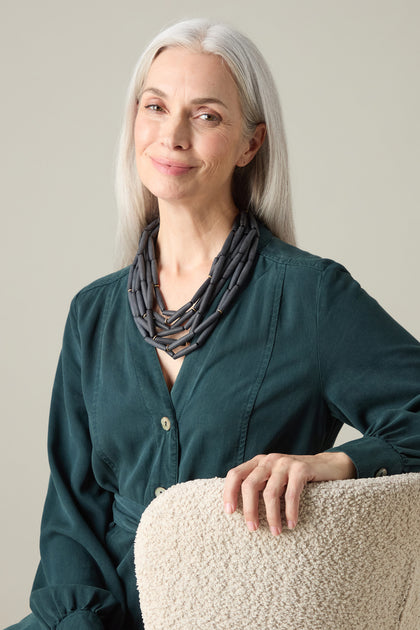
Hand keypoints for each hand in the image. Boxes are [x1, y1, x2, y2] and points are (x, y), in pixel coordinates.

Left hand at [223, 452, 355, 534]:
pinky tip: (292, 524)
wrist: (327, 467)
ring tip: (275, 532)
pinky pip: (291, 494)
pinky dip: (290, 512)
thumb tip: (237, 510)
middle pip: (249, 485)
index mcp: (258, 462)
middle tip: (253, 528)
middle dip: (249, 509)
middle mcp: (269, 460)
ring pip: (270, 492)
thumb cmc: (296, 479)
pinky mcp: (301, 469)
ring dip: (271, 516)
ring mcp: (285, 462)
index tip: (229, 513)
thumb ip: (258, 486)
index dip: (229, 492)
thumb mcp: (273, 479)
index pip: (235, 474)